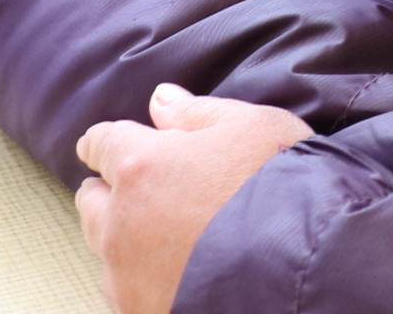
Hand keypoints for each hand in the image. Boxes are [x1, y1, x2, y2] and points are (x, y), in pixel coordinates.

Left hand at [76, 85, 311, 313]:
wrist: (302, 268)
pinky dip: (144, 277)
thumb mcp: (253, 127)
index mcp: (141, 165)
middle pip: (91, 201)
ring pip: (106, 250)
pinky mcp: (143, 311)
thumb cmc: (282, 187)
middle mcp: (121, 221)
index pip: (101, 144)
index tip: (102, 145)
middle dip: (110, 191)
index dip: (104, 142)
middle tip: (144, 189)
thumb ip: (199, 112)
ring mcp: (128, 275)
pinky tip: (177, 270)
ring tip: (163, 234)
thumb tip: (161, 100)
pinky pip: (128, 290)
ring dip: (124, 236)